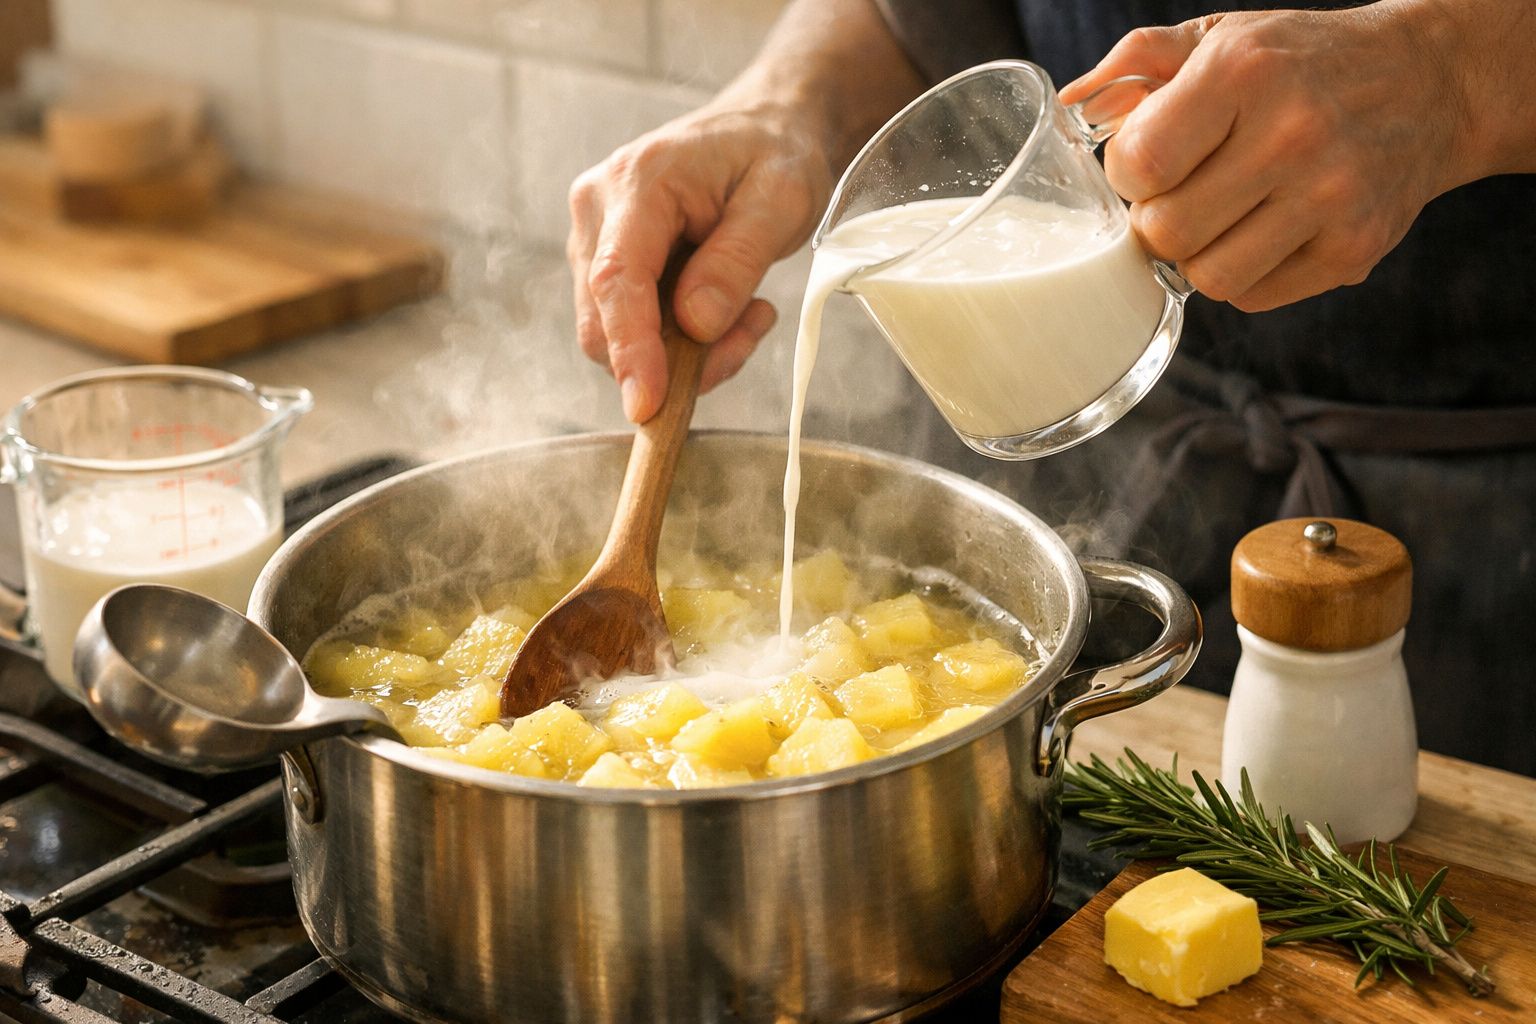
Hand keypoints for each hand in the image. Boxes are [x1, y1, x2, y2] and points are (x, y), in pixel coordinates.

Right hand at [568, 103, 832, 421]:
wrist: (763, 129)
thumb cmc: (772, 155)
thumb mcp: (781, 200)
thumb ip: (737, 262)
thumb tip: (695, 325)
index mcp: (638, 181)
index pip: (616, 279)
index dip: (630, 349)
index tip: (647, 406)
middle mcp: (598, 207)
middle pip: (603, 319)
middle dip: (671, 357)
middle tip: (748, 335)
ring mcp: (595, 235)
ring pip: (615, 332)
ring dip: (683, 350)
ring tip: (748, 313)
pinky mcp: (606, 259)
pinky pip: (631, 326)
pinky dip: (679, 340)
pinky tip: (726, 310)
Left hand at [1061, 6, 1474, 311]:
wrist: (1431, 83)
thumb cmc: (1301, 63)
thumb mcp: (1223, 38)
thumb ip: (1137, 63)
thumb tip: (1069, 105)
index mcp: (1244, 72)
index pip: (1139, 165)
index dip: (1128, 173)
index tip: (1150, 161)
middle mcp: (1292, 134)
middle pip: (1165, 232)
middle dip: (1157, 220)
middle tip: (1182, 194)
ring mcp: (1331, 197)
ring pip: (1207, 277)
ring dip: (1197, 255)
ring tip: (1221, 216)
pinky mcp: (1354, 249)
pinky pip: (1252, 297)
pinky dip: (1242, 275)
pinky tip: (1263, 232)